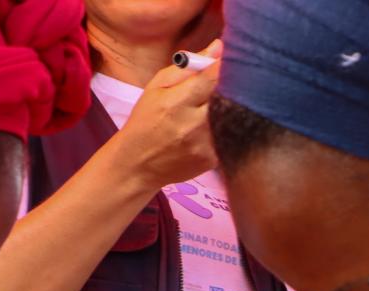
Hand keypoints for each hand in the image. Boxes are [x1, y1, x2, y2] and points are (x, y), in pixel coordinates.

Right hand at [112, 44, 220, 191]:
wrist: (137, 165)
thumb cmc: (146, 120)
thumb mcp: (157, 87)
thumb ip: (187, 67)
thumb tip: (218, 48)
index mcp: (175, 102)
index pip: (212, 77)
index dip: (224, 66)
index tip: (228, 61)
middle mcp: (192, 125)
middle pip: (226, 96)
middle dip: (230, 86)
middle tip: (225, 84)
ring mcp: (204, 145)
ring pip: (231, 116)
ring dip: (229, 108)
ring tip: (215, 107)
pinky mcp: (212, 160)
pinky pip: (228, 136)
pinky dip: (225, 128)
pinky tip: (212, 127)